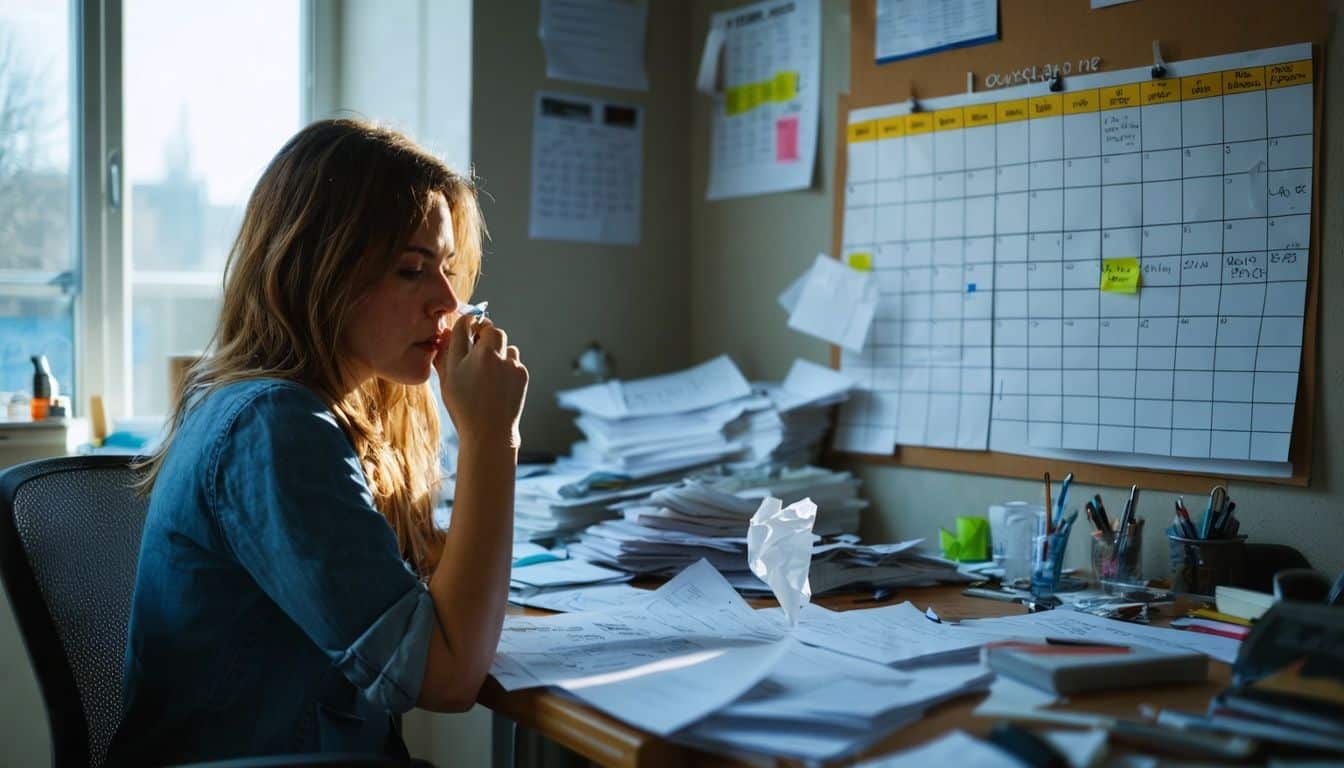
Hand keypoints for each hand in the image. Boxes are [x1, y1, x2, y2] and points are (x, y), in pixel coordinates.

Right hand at [435, 316, 527, 448]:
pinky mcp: (522, 374)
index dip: (467, 322)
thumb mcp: (447, 381)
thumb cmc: (463, 407)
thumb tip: (446, 331)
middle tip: (478, 344)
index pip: (467, 325)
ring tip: (487, 372)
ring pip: (506, 345)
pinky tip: (498, 384)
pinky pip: (514, 361)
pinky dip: (507, 366)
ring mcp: (509, 365)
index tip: (467, 323)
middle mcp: (491, 356)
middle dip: (485, 333)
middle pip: (492, 330)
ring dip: (498, 351)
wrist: (489, 433)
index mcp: (468, 357)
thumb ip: (445, 353)